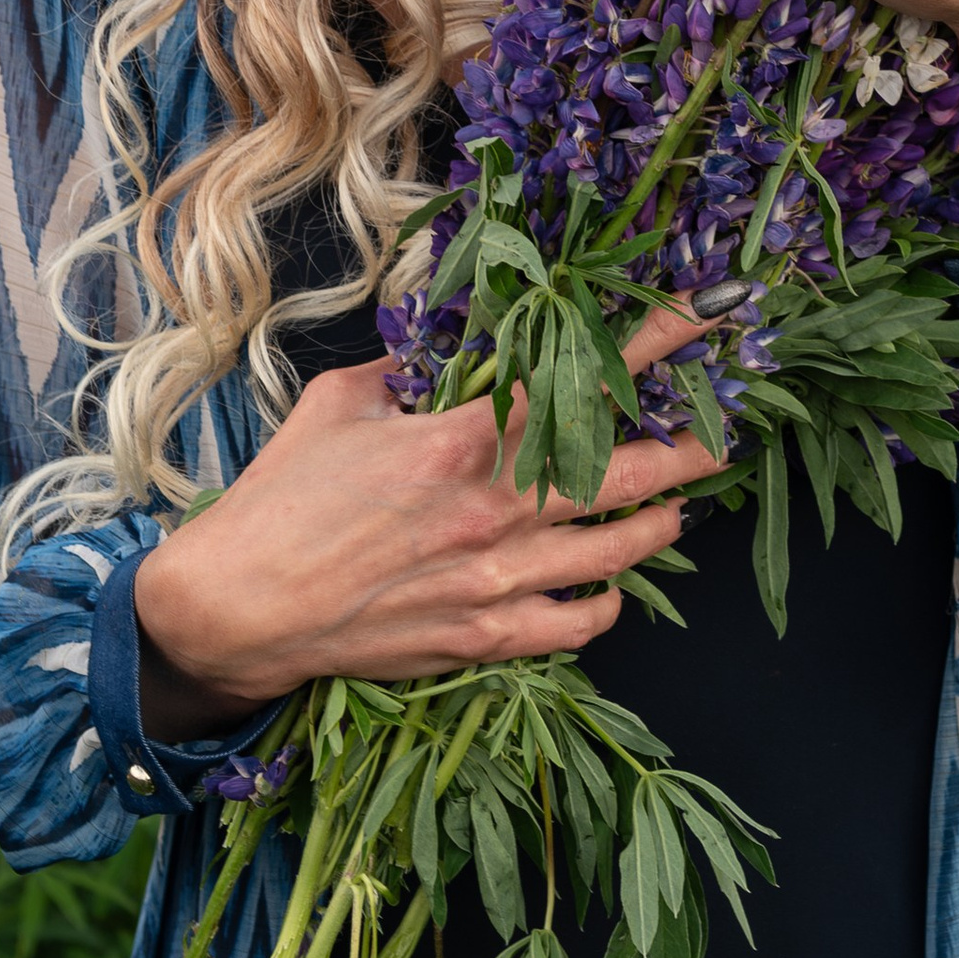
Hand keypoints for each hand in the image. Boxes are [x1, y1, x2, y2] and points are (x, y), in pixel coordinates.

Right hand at [130, 305, 726, 738]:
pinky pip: (576, 624)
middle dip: (688, 450)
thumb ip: (407, 373)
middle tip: (724, 432)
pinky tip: (612, 586)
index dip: (654, 345)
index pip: (580, 382)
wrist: (234, 609)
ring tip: (682, 506)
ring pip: (617, 553)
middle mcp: (493, 512)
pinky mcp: (481, 639)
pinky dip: (606, 603)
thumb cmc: (280, 500)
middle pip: (626, 476)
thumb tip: (446, 353)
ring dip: (660, 525)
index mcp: (460, 441)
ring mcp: (494, 582)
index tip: (706, 318)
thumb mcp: (340, 404)